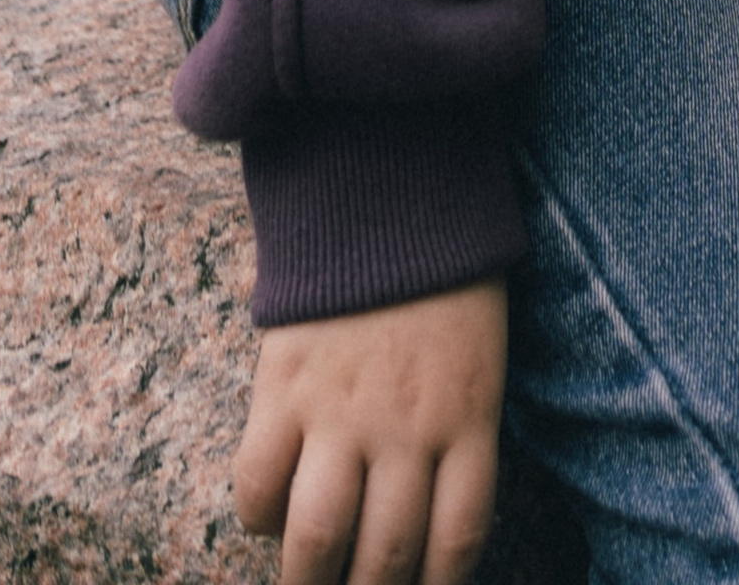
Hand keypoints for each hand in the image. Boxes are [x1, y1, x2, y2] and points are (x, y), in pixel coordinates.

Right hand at [236, 279, 503, 584]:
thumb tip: (434, 515)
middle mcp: (408, 427)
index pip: (458, 540)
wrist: (392, 192)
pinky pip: (259, 485)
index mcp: (469, 418)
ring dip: (308, 578)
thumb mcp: (479, 358)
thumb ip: (460, 434)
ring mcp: (342, 411)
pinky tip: (271, 514)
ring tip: (307, 579)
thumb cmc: (447, 279)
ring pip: (317, 538)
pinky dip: (260, 516)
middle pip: (385, 557)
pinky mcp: (285, 388)